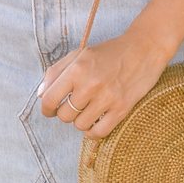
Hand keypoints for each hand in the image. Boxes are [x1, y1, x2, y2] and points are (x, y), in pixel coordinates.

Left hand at [36, 31, 166, 138]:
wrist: (143, 49)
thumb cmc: (109, 52)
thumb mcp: (79, 54)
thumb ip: (56, 72)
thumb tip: (40, 94)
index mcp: (77, 69)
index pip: (49, 99)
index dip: (46, 108)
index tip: (49, 110)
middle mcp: (90, 85)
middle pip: (64, 115)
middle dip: (64, 113)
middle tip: (73, 106)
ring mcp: (107, 98)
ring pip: (80, 125)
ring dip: (80, 121)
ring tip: (87, 110)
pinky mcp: (122, 109)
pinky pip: (99, 132)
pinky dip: (93, 131)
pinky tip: (95, 121)